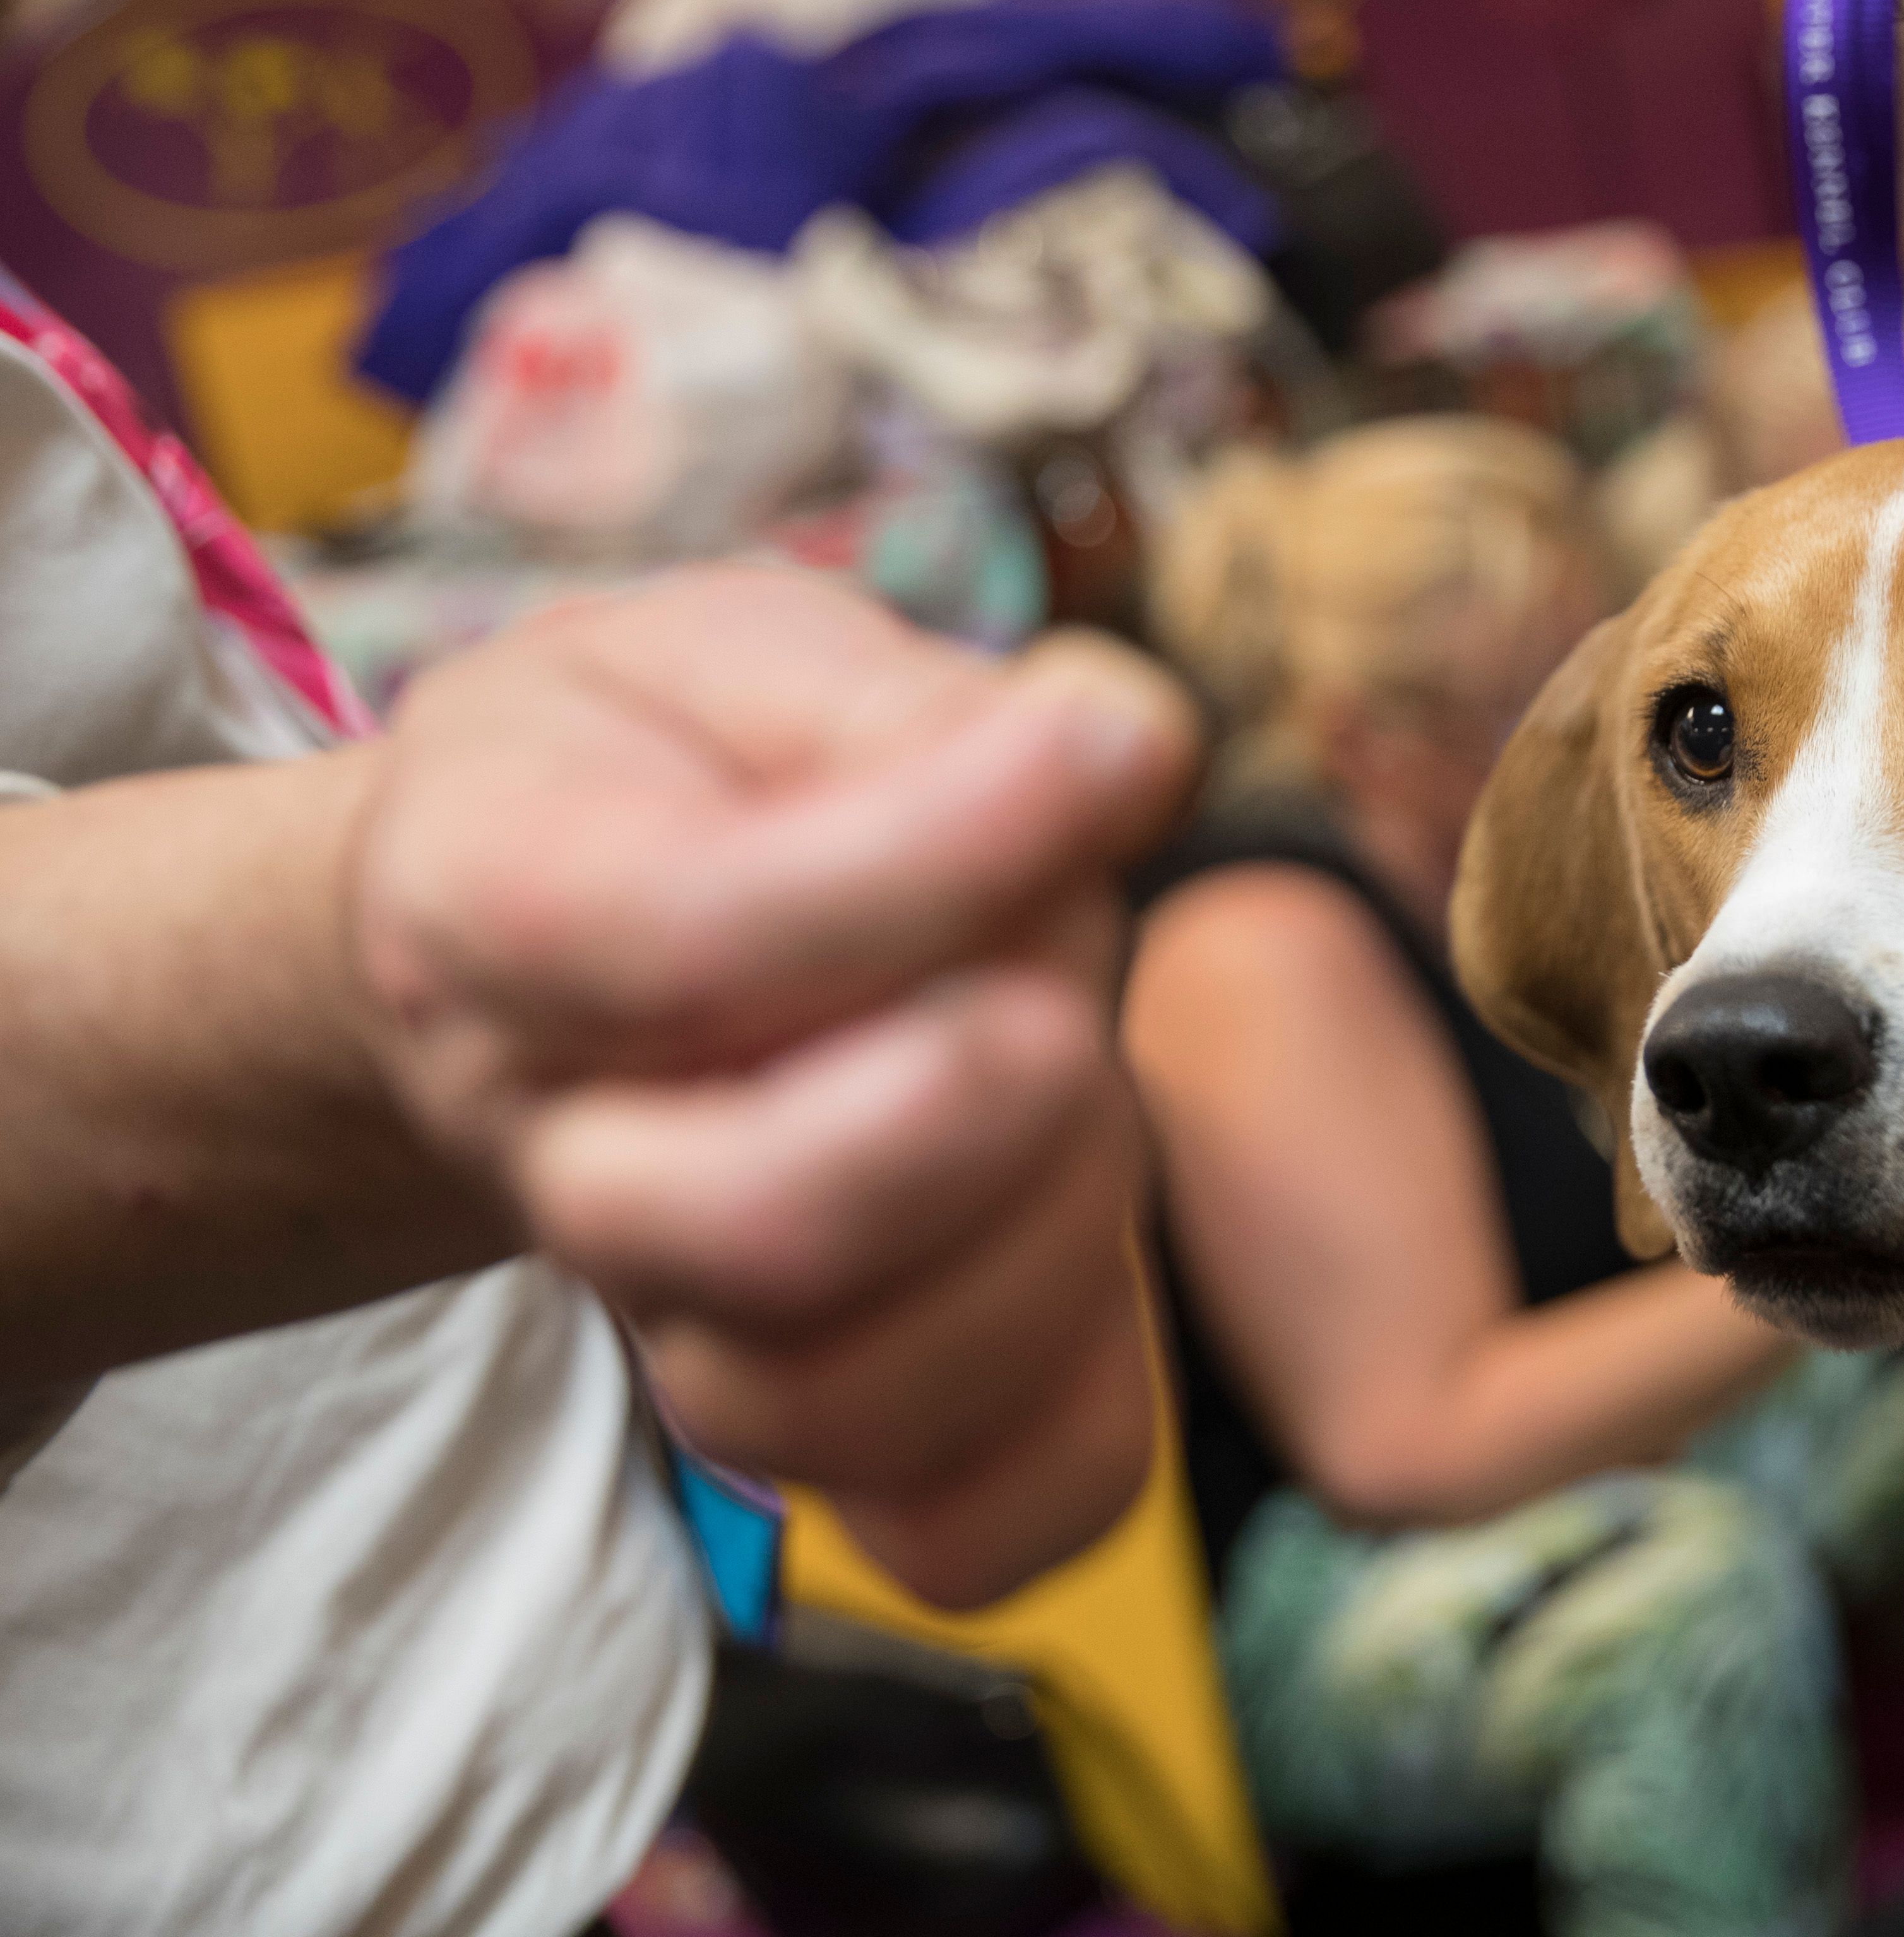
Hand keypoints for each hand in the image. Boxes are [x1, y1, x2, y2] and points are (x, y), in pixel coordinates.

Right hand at [349, 566, 1200, 1603]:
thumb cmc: (665, 785)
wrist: (553, 954)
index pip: (682, 934)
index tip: (1112, 747)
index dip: (928, 856)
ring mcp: (686, 1323)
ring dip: (1045, 1236)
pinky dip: (1074, 1426)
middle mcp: (568, 1155)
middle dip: (970, 1104)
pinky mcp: (830, 1423)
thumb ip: (905, 705)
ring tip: (1069, 1076)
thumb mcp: (738, 662)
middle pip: (747, 1228)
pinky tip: (1090, 1257)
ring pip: (853, 1396)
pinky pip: (964, 1525)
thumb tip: (1122, 748)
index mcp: (497, 914)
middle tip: (1060, 992)